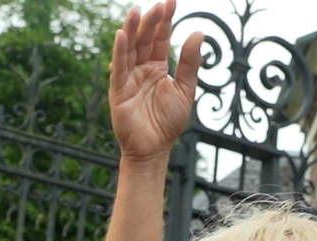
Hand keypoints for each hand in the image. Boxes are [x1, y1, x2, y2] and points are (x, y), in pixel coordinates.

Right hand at [108, 0, 200, 161]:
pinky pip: (119, 68)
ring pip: (130, 49)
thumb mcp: (185, 89)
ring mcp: (128, 78)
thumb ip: (191, 63)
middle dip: (151, 22)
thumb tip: (198, 33)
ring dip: (133, 30)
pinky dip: (120, 51)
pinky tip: (123, 35)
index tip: (171, 1)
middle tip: (160, 4)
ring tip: (137, 11)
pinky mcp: (118, 90)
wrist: (154, 149)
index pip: (161, 39)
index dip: (165, 21)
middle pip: (145, 40)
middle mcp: (141, 69)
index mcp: (157, 67)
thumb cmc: (168, 123)